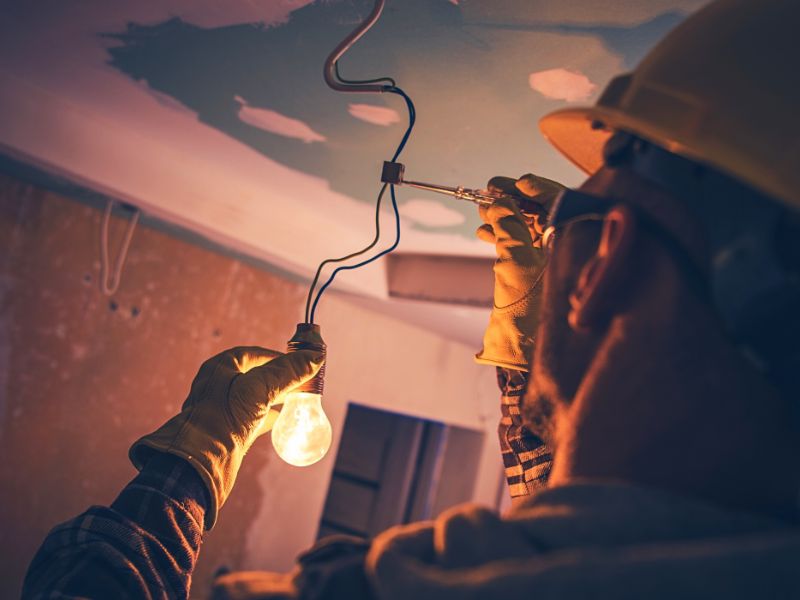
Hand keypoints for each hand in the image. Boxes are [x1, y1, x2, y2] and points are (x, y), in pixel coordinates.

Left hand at [129, 346, 323, 528]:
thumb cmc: (222, 419)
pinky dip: (268, 417)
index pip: (255, 354)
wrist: (200, 464)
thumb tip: (315, 357)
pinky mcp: (227, 430)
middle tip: (302, 382)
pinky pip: (252, 418)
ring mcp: (223, 408)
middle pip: (256, 375)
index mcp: (220, 367)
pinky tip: (282, 421)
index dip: (279, 358)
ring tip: (296, 400)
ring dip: (275, 397)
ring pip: (255, 397)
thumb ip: (287, 372)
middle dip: (280, 378)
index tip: (300, 363)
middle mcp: (219, 385)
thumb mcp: (259, 389)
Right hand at [475, 174, 563, 370]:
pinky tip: (484, 231)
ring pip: (535, 231)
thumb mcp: (515, 261)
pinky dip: (507, 237)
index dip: (538, 189)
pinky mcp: (543, 277)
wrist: (522, 353)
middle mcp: (576, 252)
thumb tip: (502, 201)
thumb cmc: (528, 311)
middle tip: (491, 189)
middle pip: (549, 214)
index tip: (516, 182)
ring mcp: (560, 265)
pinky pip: (527, 248)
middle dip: (517, 201)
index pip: (565, 204)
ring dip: (507, 218)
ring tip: (482, 210)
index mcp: (581, 245)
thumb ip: (509, 226)